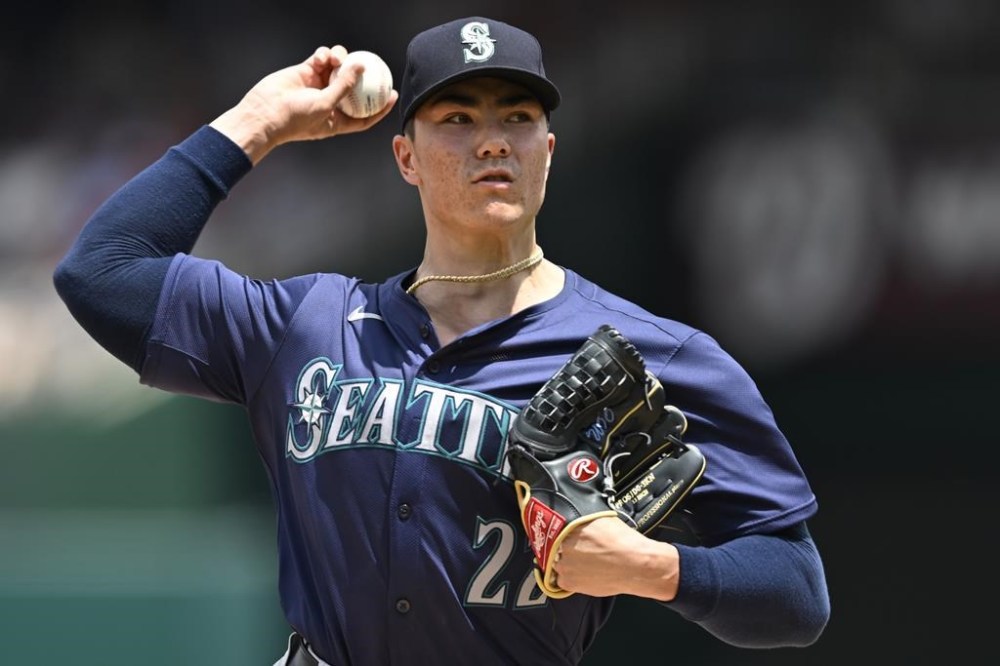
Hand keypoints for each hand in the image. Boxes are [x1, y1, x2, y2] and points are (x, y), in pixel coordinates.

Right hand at [210, 45, 398, 162]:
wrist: (265, 113)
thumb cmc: (296, 119)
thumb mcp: (326, 105)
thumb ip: (345, 86)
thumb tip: (361, 67)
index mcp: (338, 119)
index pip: (364, 115)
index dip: (380, 106)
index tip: (393, 95)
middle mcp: (329, 102)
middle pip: (354, 88)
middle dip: (366, 77)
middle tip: (378, 66)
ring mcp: (318, 86)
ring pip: (338, 68)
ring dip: (341, 60)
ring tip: (339, 58)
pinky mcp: (305, 72)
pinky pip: (321, 59)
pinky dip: (324, 55)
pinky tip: (324, 56)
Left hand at [551, 517, 680, 600]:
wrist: (635, 564)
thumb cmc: (624, 542)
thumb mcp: (602, 519)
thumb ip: (584, 520)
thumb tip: (578, 521)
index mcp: (568, 526)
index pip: (552, 528)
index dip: (557, 532)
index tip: (561, 535)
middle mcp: (562, 545)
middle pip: (554, 546)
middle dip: (564, 549)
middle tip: (576, 551)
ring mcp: (564, 564)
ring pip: (556, 563)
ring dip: (566, 563)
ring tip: (583, 563)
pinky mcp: (569, 582)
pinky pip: (561, 580)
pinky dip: (569, 578)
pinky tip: (583, 574)